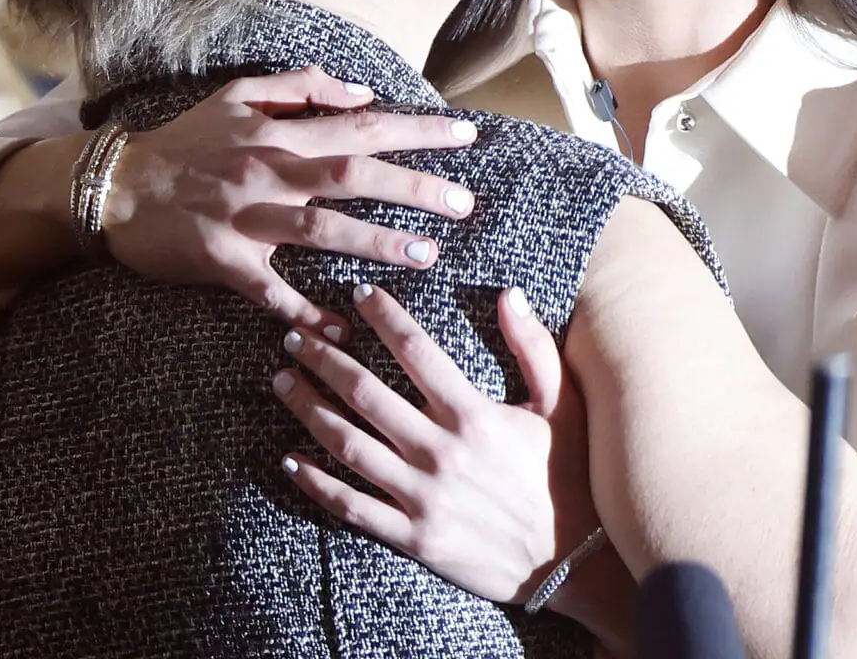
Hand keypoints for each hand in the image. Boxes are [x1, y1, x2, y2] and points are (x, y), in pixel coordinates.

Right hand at [102, 67, 482, 337]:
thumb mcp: (238, 96)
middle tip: (464, 203)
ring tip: (426, 254)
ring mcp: (247, 218)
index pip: (362, 126)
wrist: (114, 188)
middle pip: (353, 175)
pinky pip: (270, 290)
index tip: (465, 134)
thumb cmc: (183, 142)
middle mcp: (269, 172)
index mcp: (278, 133)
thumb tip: (363, 93)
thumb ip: (301, 87)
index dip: (416, 129)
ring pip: (321, 228)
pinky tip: (342, 329)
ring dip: (376, 241)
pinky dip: (304, 310)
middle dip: (413, 187)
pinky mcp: (224, 261)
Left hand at [269, 283, 595, 605]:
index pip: (417, 351)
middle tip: (296, 334)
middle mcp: (442, 453)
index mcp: (474, 416)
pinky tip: (289, 459)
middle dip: (325, 358)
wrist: (573, 564)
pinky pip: (352, 507)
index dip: (384, 317)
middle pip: (366, 394)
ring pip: (349, 444)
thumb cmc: (568, 477)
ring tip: (283, 380)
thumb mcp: (563, 406)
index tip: (358, 294)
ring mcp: (423, 498)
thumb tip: (510, 293)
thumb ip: (534, 347)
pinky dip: (316, 483)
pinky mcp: (413, 538)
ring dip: (310, 409)